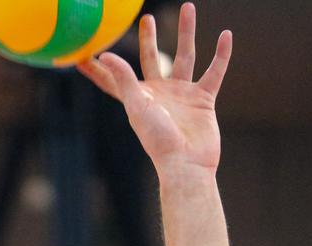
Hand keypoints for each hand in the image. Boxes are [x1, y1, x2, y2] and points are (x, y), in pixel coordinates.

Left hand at [77, 3, 231, 172]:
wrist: (187, 163)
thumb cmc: (158, 140)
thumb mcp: (137, 106)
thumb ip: (123, 78)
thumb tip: (104, 54)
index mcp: (138, 97)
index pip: (114, 78)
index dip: (99, 67)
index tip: (86, 50)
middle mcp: (160, 93)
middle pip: (152, 59)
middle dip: (149, 39)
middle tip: (147, 18)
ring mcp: (183, 94)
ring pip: (186, 56)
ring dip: (187, 32)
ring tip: (188, 7)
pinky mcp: (204, 99)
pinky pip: (214, 71)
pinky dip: (221, 54)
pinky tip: (226, 36)